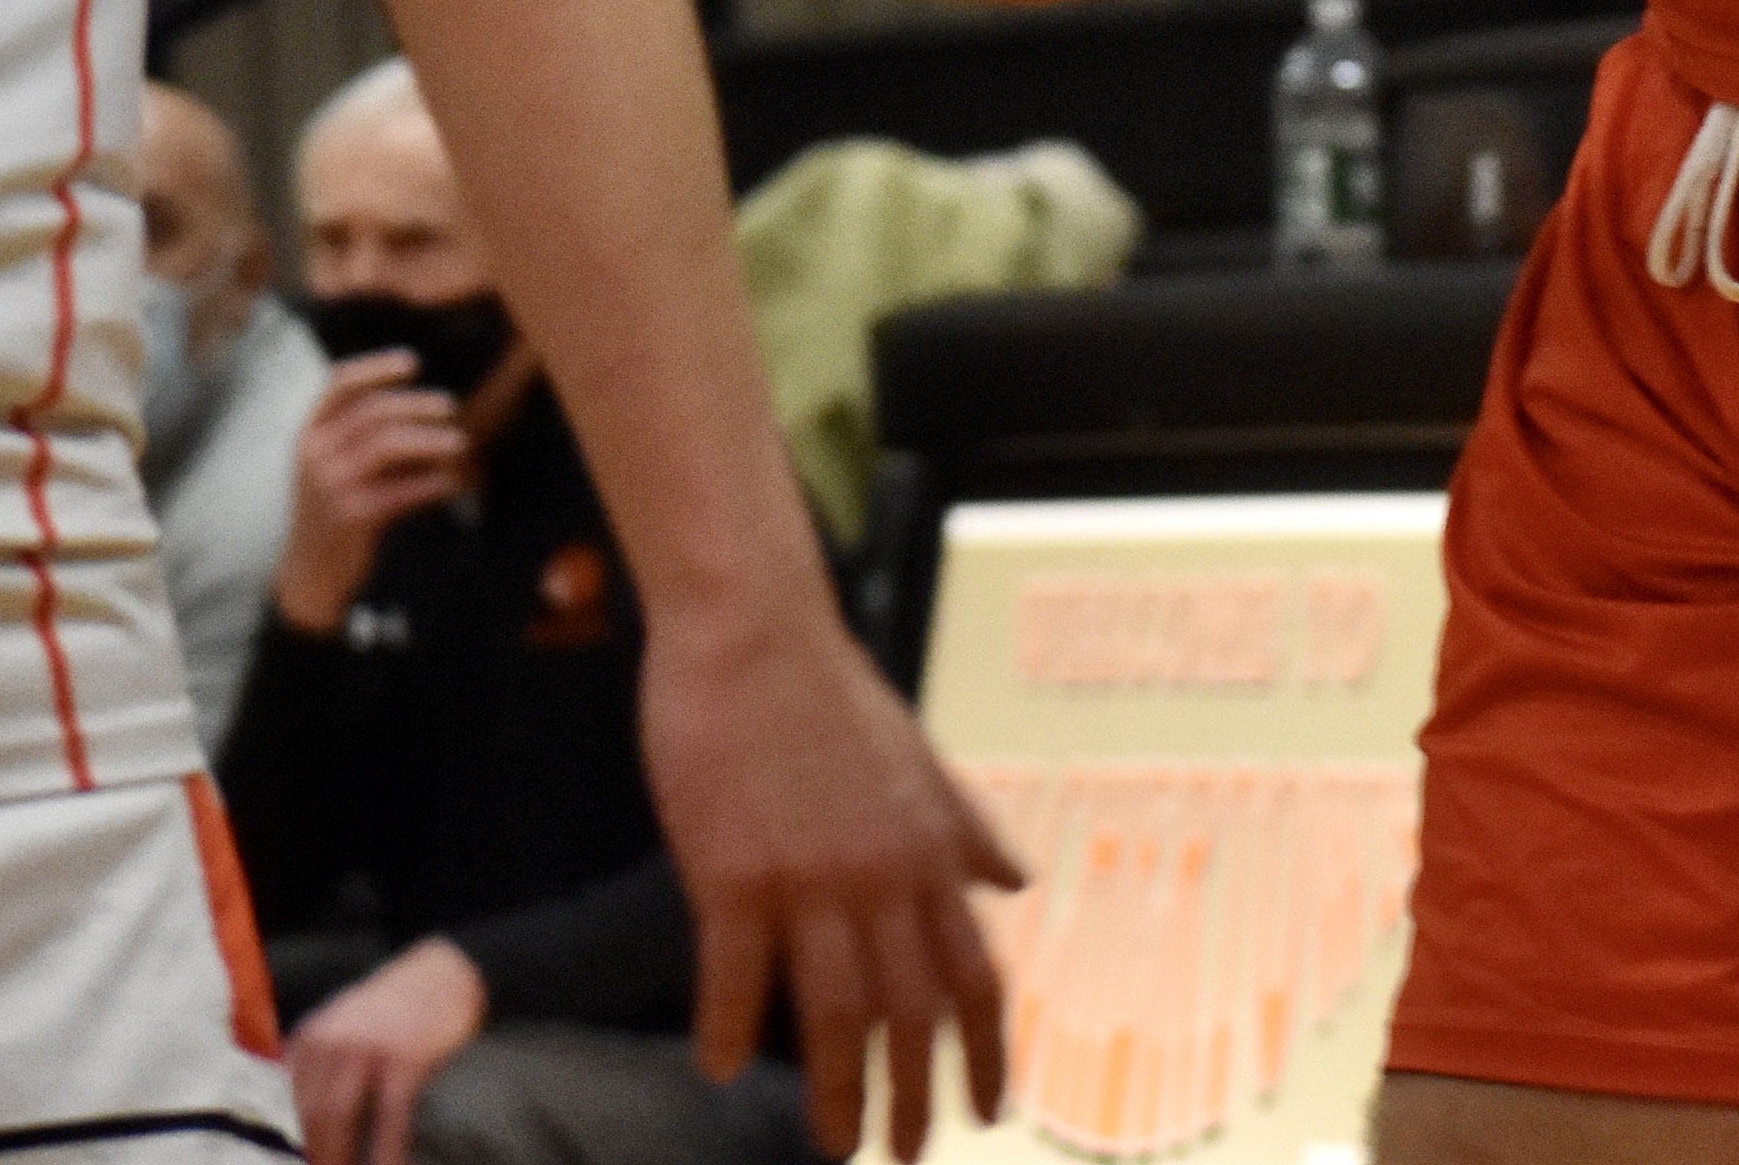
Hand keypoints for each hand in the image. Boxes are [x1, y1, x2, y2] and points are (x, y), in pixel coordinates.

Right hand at [273, 354, 469, 637]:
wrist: (311, 572)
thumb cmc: (332, 510)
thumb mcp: (331, 466)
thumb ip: (360, 435)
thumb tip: (423, 406)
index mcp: (309, 434)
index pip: (340, 384)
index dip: (377, 367)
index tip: (414, 362)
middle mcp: (315, 455)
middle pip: (373, 412)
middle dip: (417, 405)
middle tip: (450, 406)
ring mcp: (332, 486)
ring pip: (388, 445)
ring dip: (430, 440)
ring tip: (460, 443)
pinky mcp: (353, 517)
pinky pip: (402, 490)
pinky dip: (431, 483)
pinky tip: (450, 482)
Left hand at [289, 938, 488, 1164]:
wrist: (445, 972)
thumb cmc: (392, 1006)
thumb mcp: (342, 1023)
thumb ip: (314, 1061)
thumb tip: (289, 1111)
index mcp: (311, 1036)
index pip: (284, 1100)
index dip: (284, 1141)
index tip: (289, 1162)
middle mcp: (332, 1040)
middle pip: (306, 1114)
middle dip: (311, 1154)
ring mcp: (368, 1048)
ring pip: (338, 1117)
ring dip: (337, 1158)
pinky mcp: (405, 1058)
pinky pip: (390, 1116)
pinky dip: (387, 1151)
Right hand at [645, 597, 1023, 1160]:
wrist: (752, 627)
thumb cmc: (826, 690)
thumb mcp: (917, 757)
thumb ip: (965, 827)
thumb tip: (1018, 881)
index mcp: (929, 851)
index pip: (976, 975)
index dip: (988, 1052)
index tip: (989, 1113)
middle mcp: (883, 873)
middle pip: (912, 1013)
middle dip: (915, 1099)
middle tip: (905, 1157)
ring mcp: (810, 875)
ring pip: (838, 1011)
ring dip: (839, 1092)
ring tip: (835, 1147)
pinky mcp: (735, 869)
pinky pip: (737, 972)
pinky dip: (730, 1027)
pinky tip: (719, 1070)